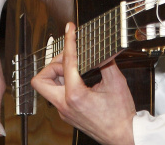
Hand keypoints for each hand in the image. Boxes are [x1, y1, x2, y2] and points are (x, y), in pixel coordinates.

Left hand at [31, 22, 135, 144]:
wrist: (124, 136)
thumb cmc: (121, 116)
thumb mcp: (116, 83)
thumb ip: (107, 62)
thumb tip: (103, 48)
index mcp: (75, 96)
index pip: (67, 62)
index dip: (69, 41)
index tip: (70, 30)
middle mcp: (65, 105)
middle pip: (40, 80)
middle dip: (51, 65)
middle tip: (68, 57)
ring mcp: (64, 111)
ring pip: (47, 88)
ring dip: (57, 74)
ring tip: (74, 67)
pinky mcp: (67, 114)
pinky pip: (57, 95)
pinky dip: (64, 83)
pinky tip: (78, 78)